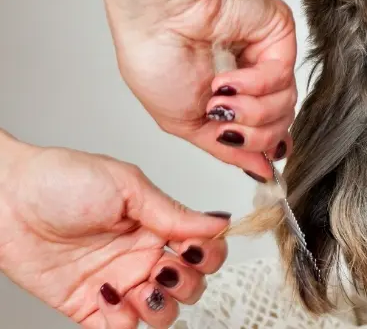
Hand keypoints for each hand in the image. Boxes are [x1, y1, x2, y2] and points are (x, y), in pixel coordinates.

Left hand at [0, 133, 230, 327]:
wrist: (5, 198)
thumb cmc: (60, 179)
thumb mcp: (127, 185)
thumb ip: (173, 211)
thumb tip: (218, 222)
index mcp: (158, 225)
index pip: (204, 249)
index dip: (209, 254)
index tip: (194, 248)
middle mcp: (143, 256)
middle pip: (191, 286)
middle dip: (187, 283)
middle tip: (164, 268)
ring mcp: (118, 283)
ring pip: (162, 312)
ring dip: (161, 306)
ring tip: (139, 288)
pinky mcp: (89, 306)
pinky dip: (123, 322)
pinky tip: (106, 295)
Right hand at [101, 0, 297, 179]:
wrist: (156, 14)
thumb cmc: (153, 56)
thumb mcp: (183, 121)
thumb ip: (225, 147)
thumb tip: (260, 170)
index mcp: (230, 98)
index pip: (265, 132)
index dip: (264, 150)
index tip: (262, 167)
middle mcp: (252, 78)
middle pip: (279, 125)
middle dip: (253, 134)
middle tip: (223, 123)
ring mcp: (267, 56)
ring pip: (285, 105)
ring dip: (252, 111)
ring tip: (220, 98)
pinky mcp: (279, 34)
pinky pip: (283, 76)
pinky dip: (255, 85)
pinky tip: (229, 79)